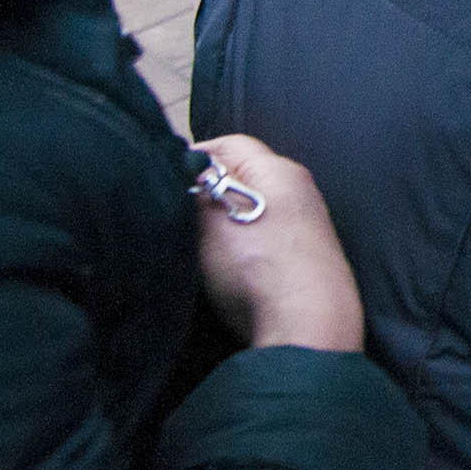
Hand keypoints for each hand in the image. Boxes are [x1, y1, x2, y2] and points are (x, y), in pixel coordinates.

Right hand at [190, 133, 365, 352]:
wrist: (307, 325)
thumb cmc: (259, 267)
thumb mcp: (210, 220)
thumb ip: (195, 188)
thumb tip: (183, 174)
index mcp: (280, 170)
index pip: (228, 144)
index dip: (192, 159)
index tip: (163, 180)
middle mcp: (299, 190)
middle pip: (240, 178)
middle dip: (205, 193)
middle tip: (174, 214)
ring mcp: (305, 225)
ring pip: (249, 210)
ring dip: (221, 224)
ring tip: (194, 245)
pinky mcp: (304, 258)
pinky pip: (262, 239)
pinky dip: (240, 247)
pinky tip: (224, 267)